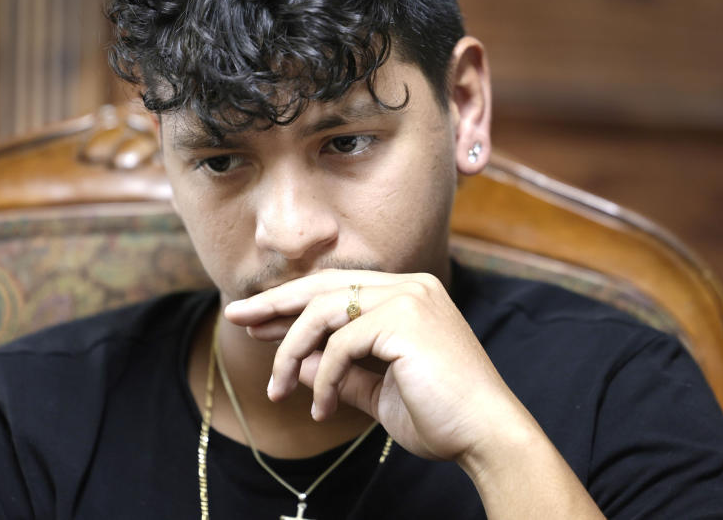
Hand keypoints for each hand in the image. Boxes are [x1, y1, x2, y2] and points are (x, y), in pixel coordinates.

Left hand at [224, 269, 518, 462]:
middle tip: (235, 319)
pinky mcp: (405, 319)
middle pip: (323, 286)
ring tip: (277, 391)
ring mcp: (409, 297)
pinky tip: (323, 410)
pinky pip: (341, 344)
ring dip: (291, 352)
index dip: (291, 304)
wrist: (486, 437)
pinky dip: (323, 378)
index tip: (255, 321)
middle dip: (274, 304)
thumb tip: (295, 363)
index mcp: (407, 294)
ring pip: (324, 312)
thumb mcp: (377, 392)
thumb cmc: (439, 416)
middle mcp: (409, 285)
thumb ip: (339, 372)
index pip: (336, 288)